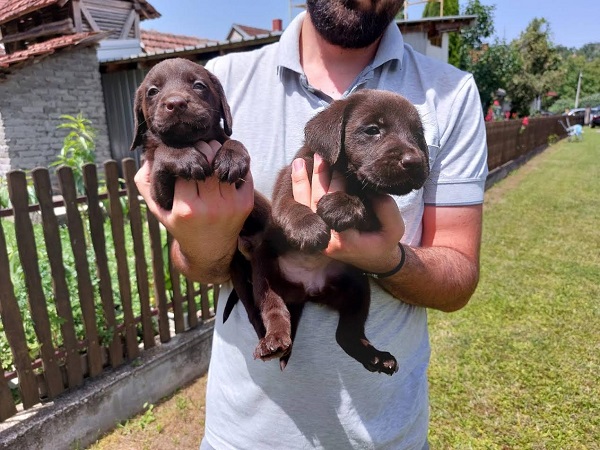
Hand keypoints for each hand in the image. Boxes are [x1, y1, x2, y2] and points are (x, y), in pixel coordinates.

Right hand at [135, 140, 254, 281]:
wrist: (210, 252)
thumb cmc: (182, 226)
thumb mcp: (159, 210)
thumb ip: (146, 185)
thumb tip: (146, 158)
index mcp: (186, 209)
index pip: (184, 168)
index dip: (183, 156)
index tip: (183, 156)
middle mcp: (210, 208)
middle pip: (206, 161)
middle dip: (200, 149)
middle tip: (198, 149)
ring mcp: (230, 205)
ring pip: (223, 164)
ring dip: (216, 153)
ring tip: (210, 154)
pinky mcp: (245, 203)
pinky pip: (242, 172)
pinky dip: (233, 163)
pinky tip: (224, 164)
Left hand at [291, 154, 404, 273]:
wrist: (376, 260)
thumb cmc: (386, 242)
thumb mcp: (395, 228)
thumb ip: (386, 209)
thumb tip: (371, 188)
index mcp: (343, 240)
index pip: (333, 209)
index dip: (334, 186)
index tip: (338, 166)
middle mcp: (325, 240)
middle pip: (314, 205)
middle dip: (316, 179)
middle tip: (319, 156)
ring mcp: (318, 236)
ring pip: (303, 208)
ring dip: (301, 184)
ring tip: (299, 162)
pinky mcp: (317, 231)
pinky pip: (304, 211)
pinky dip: (300, 193)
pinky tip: (297, 175)